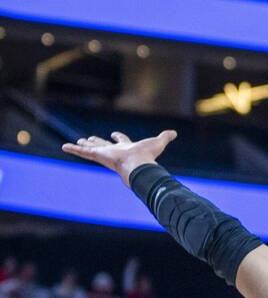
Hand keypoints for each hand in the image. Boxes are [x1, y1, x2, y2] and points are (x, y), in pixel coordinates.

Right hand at [62, 130, 176, 185]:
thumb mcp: (158, 142)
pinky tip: (64, 147)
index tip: (115, 133)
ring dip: (82, 146)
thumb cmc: (147, 155)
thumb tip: (175, 133)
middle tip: (89, 138)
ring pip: (91, 149)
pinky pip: (82, 152)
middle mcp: (114, 151)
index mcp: (126, 148)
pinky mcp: (97, 155)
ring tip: (74, 143)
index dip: (119, 137)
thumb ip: (165, 137)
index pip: (121, 141)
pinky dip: (73, 149)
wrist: (138, 165)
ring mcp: (105, 154)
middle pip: (103, 145)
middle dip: (97, 142)